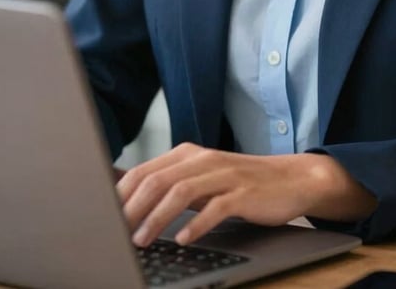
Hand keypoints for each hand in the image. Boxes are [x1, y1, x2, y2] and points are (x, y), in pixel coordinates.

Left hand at [116, 142, 375, 246]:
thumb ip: (172, 186)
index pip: (144, 171)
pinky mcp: (243, 191)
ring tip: (141, 240)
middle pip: (157, 180)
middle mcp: (203, 159)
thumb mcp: (203, 180)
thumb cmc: (241, 184)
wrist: (291, 179)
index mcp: (189, 154)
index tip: (104, 218)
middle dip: (132, 209)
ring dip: (157, 218)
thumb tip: (128, 203)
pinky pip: (215, 207)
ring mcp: (224, 174)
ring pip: (180, 191)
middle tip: (116, 234)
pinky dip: (196, 224)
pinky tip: (184, 239)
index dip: (121, 195)